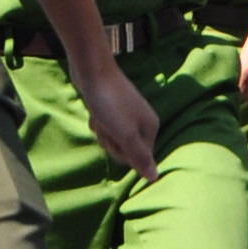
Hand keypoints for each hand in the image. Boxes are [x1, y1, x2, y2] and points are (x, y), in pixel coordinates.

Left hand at [77, 62, 161, 181]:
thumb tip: (155, 178)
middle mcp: (142, 121)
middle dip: (110, 141)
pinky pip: (104, 125)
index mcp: (151, 128)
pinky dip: (97, 120)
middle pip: (124, 149)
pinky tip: (94, 109)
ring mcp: (127, 114)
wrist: (92, 70)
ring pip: (112, 138)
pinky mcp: (113, 108)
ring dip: (101, 131)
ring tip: (99, 115)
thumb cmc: (109, 103)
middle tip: (105, 125)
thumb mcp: (125, 134)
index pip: (137, 158)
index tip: (115, 135)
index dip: (121, 151)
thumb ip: (140, 157)